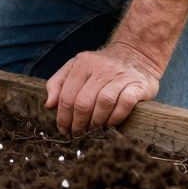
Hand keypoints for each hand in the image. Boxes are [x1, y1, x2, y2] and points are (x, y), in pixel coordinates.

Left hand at [45, 43, 160, 134]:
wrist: (136, 54)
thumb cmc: (101, 68)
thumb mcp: (76, 67)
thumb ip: (59, 82)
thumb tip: (49, 104)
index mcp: (83, 63)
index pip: (67, 95)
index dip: (63, 116)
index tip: (63, 129)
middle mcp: (101, 67)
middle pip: (83, 102)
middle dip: (78, 123)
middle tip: (77, 133)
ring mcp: (120, 76)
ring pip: (103, 103)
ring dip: (96, 122)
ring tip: (92, 130)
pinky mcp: (137, 85)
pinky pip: (125, 103)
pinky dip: (116, 117)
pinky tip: (110, 124)